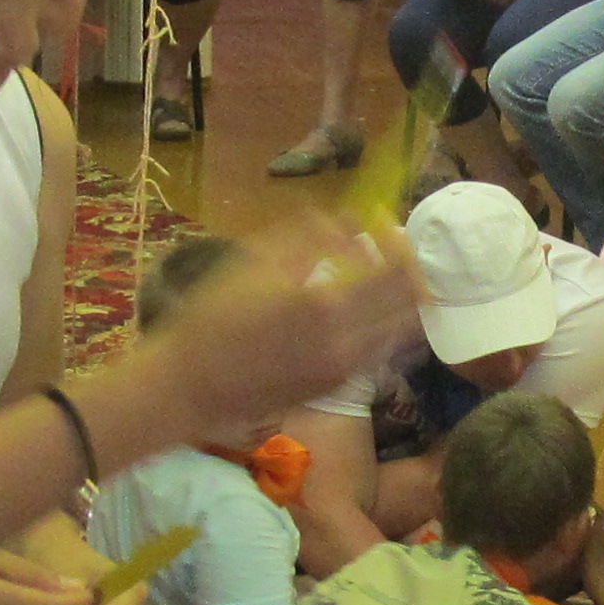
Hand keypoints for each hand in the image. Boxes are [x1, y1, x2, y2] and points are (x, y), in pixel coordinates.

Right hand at [142, 219, 417, 441]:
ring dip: (403, 302)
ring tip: (386, 281)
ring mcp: (347, 369)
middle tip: (395, 252)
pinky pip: (381, 353)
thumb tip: (348, 218)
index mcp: (326, 304)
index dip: (399, 243)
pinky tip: (365, 312)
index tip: (388, 226)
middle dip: (410, 272)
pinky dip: (386, 328)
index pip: (394, 270)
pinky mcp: (339, 386)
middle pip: (410, 304)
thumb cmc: (212, 319)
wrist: (193, 386)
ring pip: (403, 333)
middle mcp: (348, 341)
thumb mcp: (252, 264)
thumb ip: (306, 237)